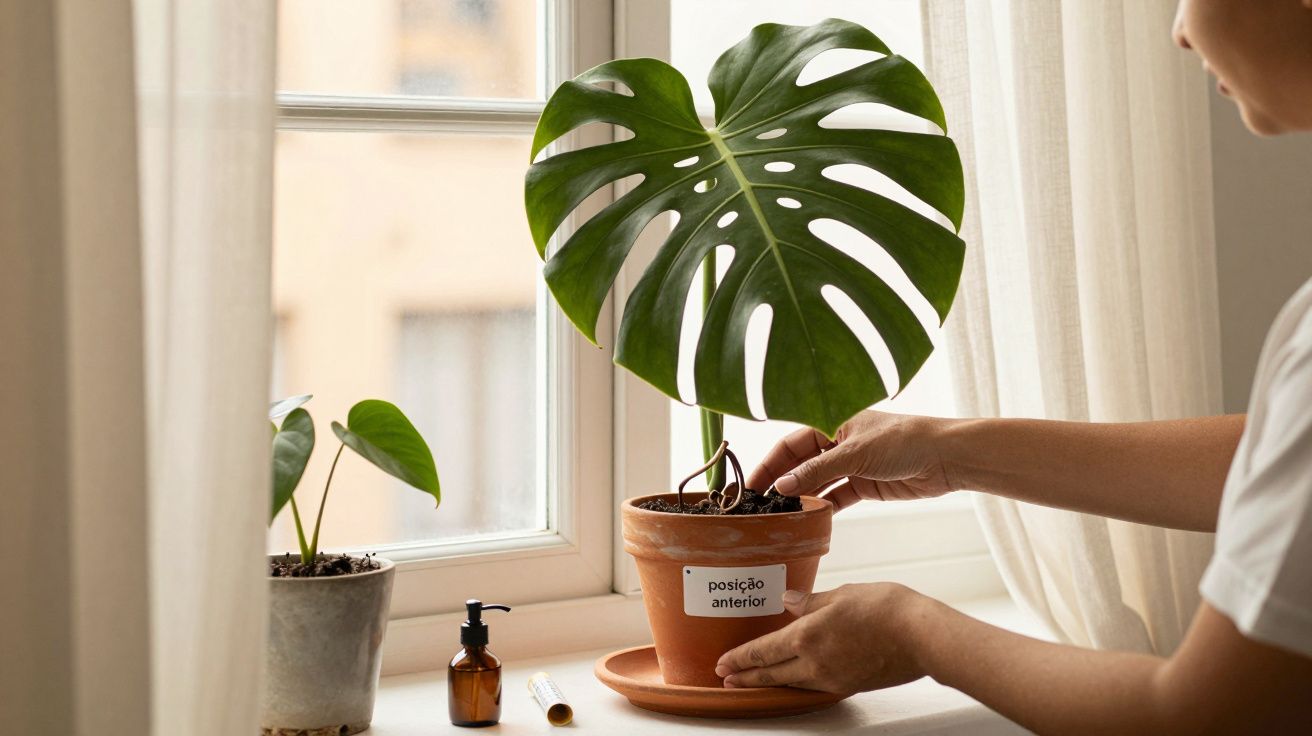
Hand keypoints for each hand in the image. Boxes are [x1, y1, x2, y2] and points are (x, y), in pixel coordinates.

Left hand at [715, 583, 933, 693]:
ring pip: (791, 682)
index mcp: (808, 635)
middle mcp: (815, 662)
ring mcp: (832, 677)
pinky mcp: (849, 683)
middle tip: (727, 678)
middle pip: (771, 673)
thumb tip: (788, 601)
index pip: (763, 650)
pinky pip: (812, 685)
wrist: (922, 637)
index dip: (740, 658)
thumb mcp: (843, 593)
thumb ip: (811, 601)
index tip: (723, 663)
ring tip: (752, 681)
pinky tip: (792, 679)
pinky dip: (794, 683)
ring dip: (768, 682)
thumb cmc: (886, 609)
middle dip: (746, 676)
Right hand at [748, 411, 954, 510]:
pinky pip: (836, 497)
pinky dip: (823, 508)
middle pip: (801, 464)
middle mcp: (839, 442)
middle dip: (781, 483)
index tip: (752, 485)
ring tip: (780, 517)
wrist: (945, 458)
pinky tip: (809, 519)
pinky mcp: (865, 485)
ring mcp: (852, 465)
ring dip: (801, 498)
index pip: (791, 444)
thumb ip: (817, 471)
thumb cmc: (903, 440)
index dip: (770, 463)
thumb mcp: (854, 454)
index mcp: (833, 422)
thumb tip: (782, 486)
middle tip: (759, 505)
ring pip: (817, 483)